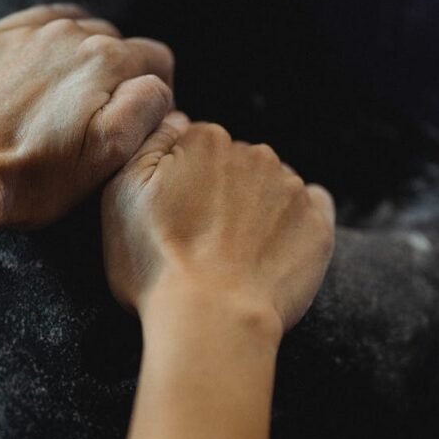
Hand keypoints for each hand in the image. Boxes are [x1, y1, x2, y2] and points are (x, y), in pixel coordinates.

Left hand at [0, 3, 174, 229]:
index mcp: (104, 62)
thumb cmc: (28, 178)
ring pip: (73, 30)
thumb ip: (143, 112)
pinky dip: (42, 46)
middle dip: (118, 74)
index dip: (157, 92)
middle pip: (115, 42)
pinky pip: (30, 27)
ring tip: (62, 102)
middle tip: (96, 118)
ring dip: (79, 58)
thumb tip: (158, 87)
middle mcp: (67, 34)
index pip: (156, 59)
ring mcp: (23, 32)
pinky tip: (33, 78)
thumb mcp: (104, 159)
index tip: (138, 120)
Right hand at [101, 117, 335, 336]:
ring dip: (258, 210)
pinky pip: (312, 208)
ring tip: (235, 255)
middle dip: (222, 194)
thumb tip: (177, 120)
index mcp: (206, 142)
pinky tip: (274, 250)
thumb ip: (147, 145)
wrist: (211, 318)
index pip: (196, 148)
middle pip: (237, 166)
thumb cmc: (156, 263)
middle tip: (201, 241)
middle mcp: (255, 154)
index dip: (182, 183)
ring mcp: (292, 189)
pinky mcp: (319, 225)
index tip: (175, 218)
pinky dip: (296, 223)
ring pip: (273, 187)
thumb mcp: (120, 195)